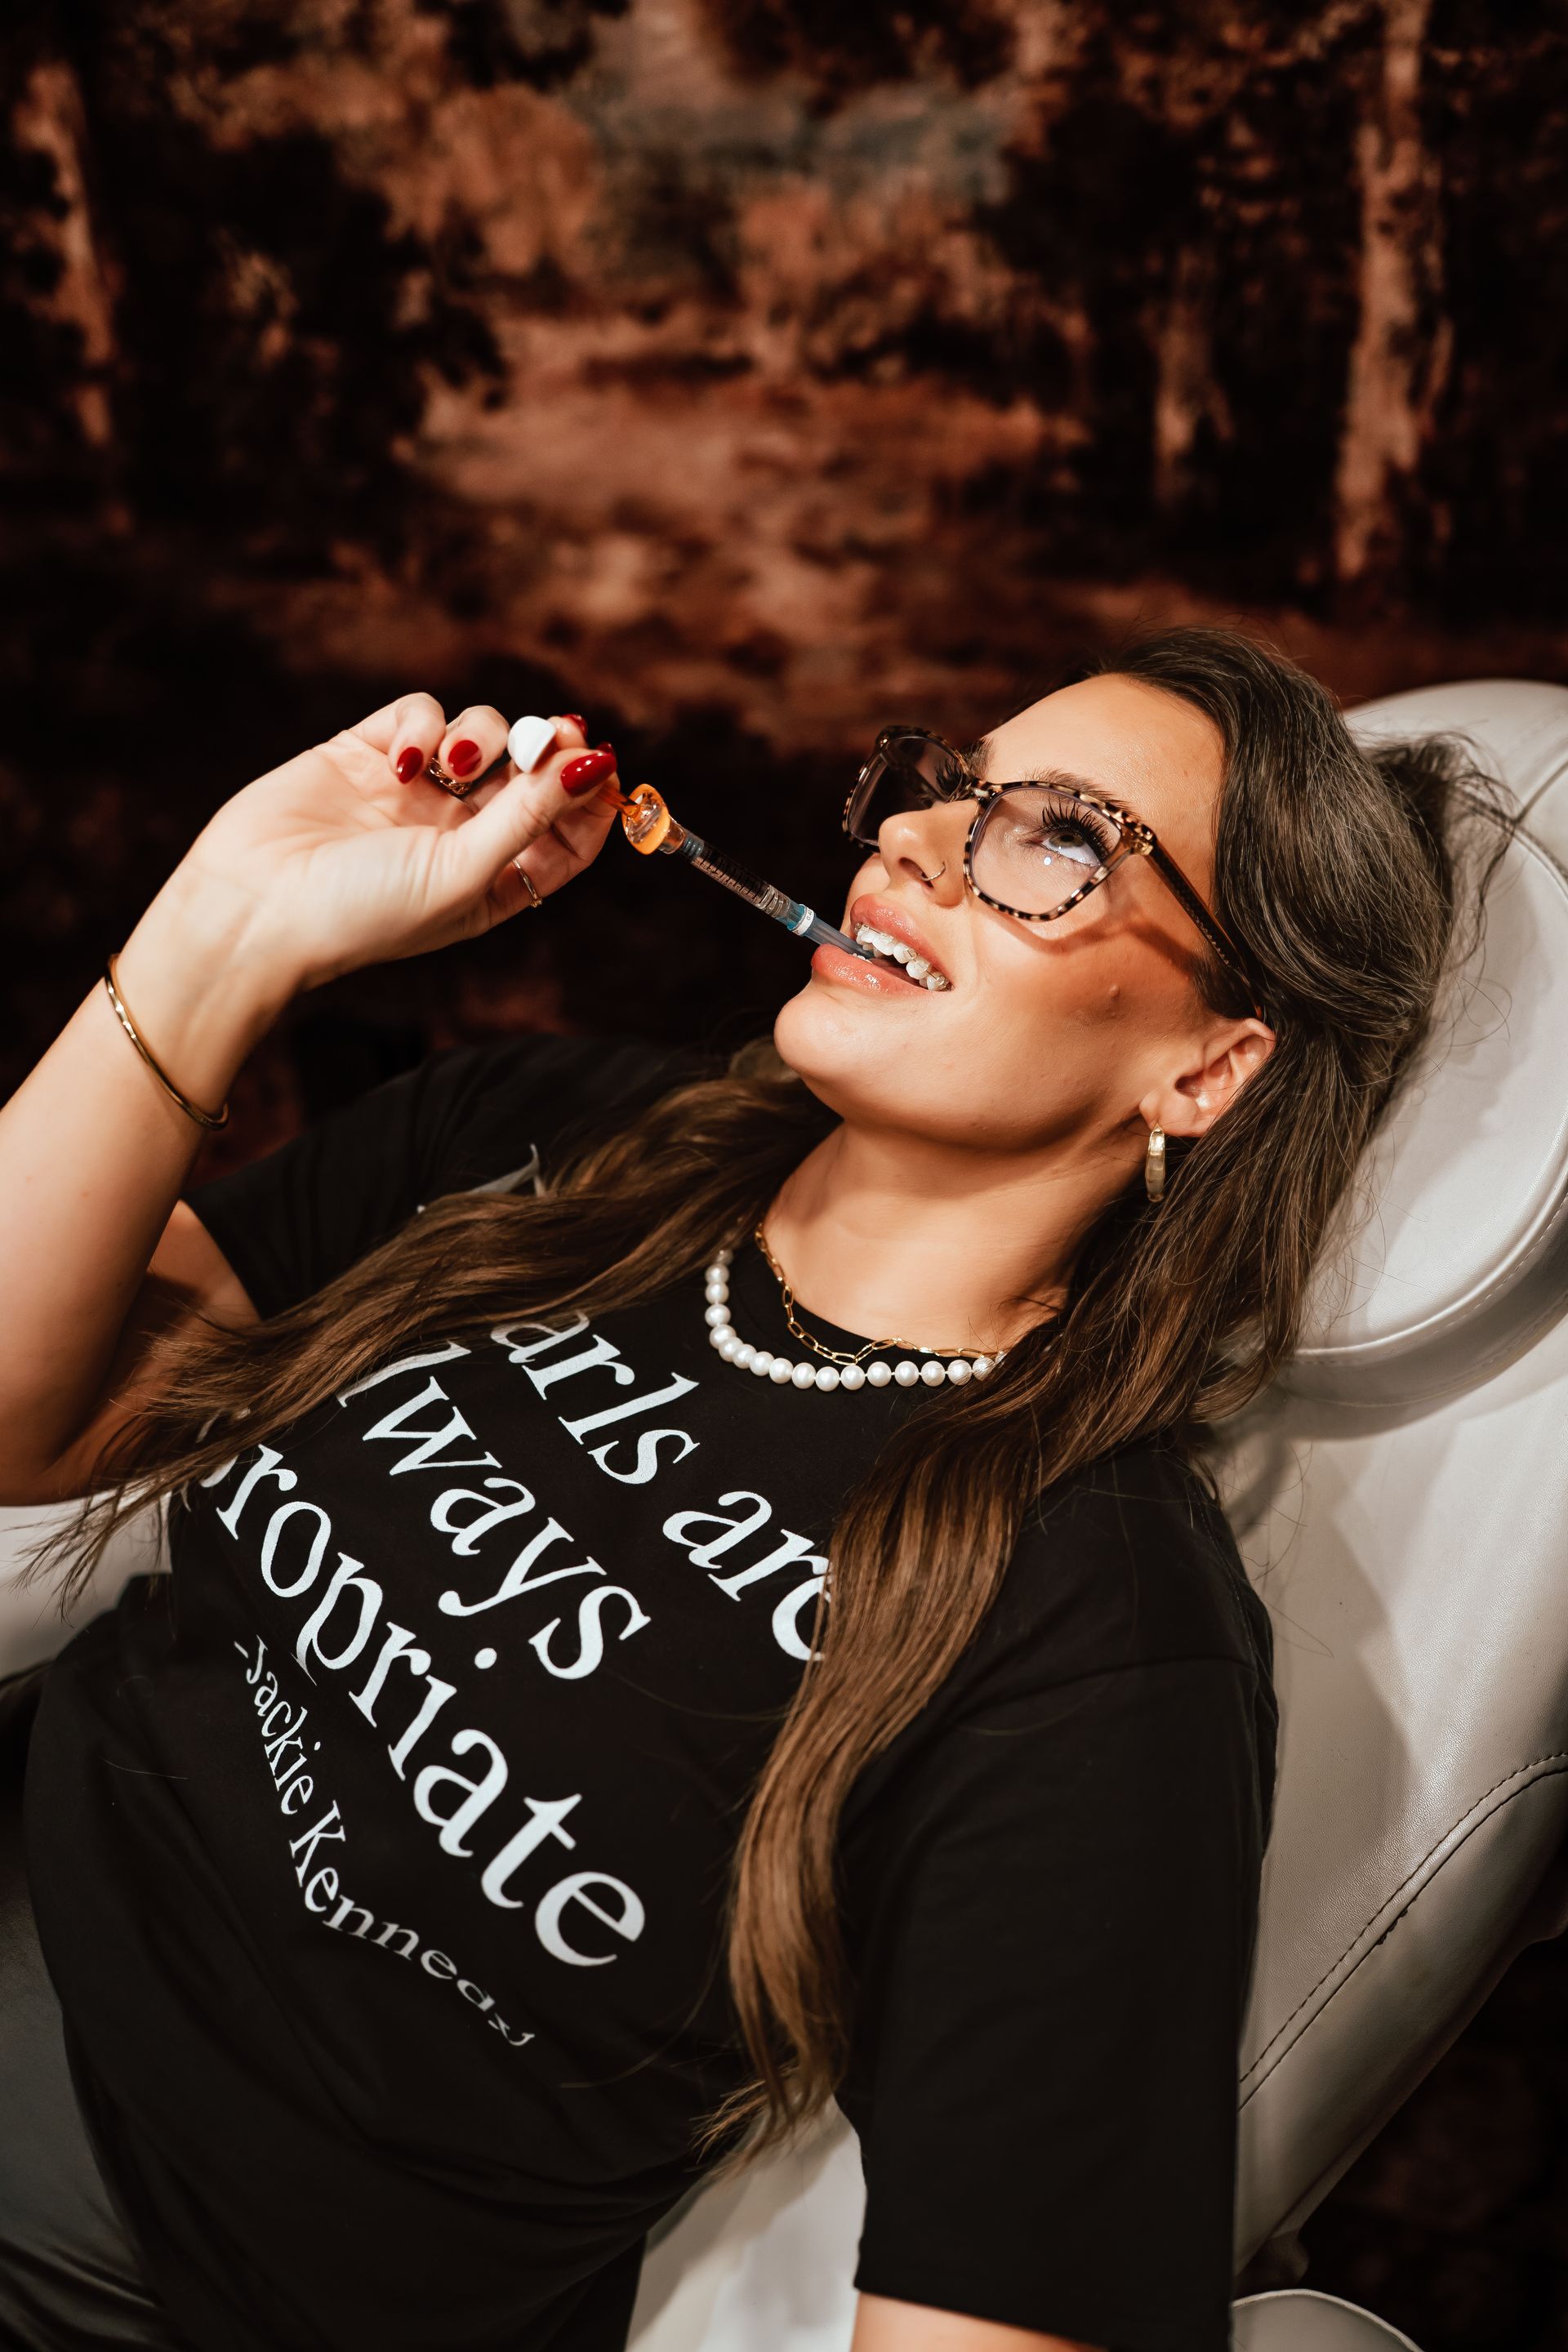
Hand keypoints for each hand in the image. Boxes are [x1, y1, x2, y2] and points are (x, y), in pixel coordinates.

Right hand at [153, 696, 619, 997]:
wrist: (253, 907)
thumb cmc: (362, 914)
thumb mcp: (464, 873)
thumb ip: (530, 816)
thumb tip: (593, 766)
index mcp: (493, 882)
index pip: (566, 835)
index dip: (590, 797)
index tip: (606, 765)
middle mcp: (459, 835)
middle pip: (531, 775)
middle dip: (546, 753)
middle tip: (557, 735)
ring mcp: (415, 792)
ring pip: (481, 734)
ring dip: (483, 737)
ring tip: (459, 762)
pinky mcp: (367, 752)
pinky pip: (420, 714)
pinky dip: (422, 726)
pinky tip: (402, 763)